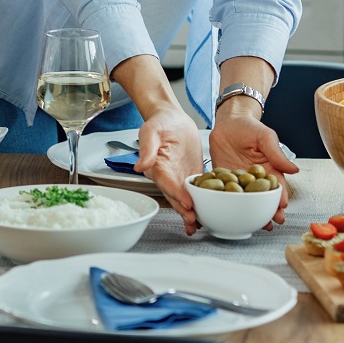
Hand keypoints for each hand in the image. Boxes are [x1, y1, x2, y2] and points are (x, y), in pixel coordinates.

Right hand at [131, 104, 205, 233]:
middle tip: (193, 220)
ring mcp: (178, 177)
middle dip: (183, 209)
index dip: (176, 194)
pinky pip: (194, 192)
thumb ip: (147, 147)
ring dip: (190, 212)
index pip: (166, 183)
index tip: (186, 203)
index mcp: (156, 166)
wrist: (173, 118)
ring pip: (184, 198)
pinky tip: (204, 215)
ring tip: (197, 224)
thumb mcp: (152, 130)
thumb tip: (139, 165)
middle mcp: (166, 176)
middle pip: (174, 195)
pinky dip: (199, 204)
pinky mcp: (190, 176)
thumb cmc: (161, 122)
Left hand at [208, 103, 298, 228]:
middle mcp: (255, 178)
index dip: (280, 196)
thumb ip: (277, 154)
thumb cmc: (249, 127)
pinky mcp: (223, 178)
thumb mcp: (266, 137)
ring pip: (247, 200)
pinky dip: (230, 204)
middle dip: (271, 210)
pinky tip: (233, 214)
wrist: (228, 121)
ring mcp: (239, 180)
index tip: (283, 205)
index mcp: (269, 168)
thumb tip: (294, 169)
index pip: (277, 186)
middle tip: (275, 221)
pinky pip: (227, 193)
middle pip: (264, 198)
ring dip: (253, 212)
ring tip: (260, 225)